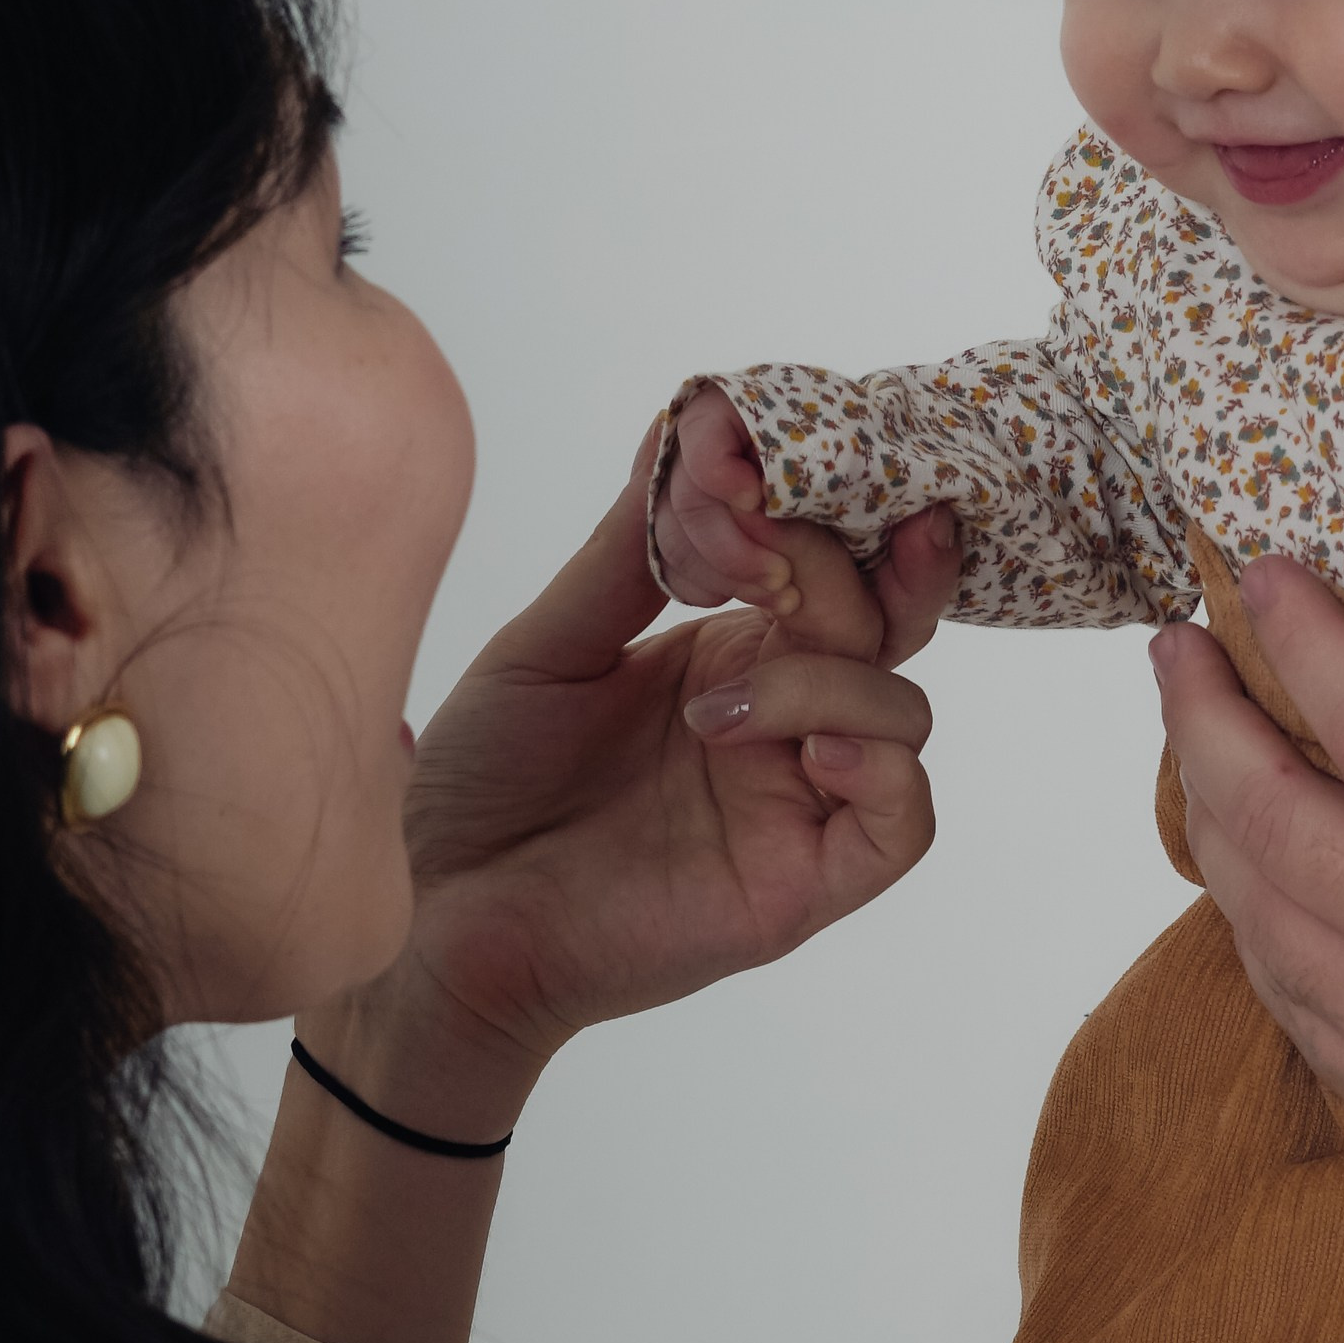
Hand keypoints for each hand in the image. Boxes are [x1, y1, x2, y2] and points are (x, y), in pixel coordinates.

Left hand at [311, 460, 961, 1137]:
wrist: (440, 912)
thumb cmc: (483, 785)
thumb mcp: (551, 644)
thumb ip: (635, 550)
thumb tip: (689, 430)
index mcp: (731, 649)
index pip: (827, 561)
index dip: (825, 507)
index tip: (776, 459)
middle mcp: (782, 716)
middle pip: (884, 619)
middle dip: (860, 565)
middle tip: (794, 546)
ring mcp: (798, 799)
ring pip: (901, 708)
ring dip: (828, 679)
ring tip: (714, 713)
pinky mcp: (803, 883)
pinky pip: (904, 822)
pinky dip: (881, 771)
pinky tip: (815, 753)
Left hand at [1155, 560, 1343, 1151]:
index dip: (1308, 649)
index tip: (1263, 582)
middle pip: (1287, 824)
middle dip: (1213, 727)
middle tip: (1176, 650)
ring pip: (1268, 910)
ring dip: (1212, 817)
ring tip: (1187, 737)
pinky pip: (1288, 995)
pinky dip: (1252, 922)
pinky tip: (1238, 877)